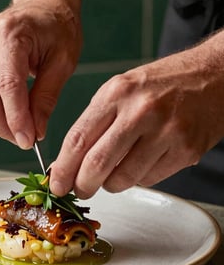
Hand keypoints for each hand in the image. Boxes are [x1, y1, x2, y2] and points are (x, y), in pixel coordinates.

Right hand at [0, 1, 81, 148]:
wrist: (42, 4)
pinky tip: (10, 112)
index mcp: (10, 33)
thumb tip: (35, 131)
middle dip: (3, 125)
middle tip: (24, 141)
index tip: (28, 141)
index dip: (16, 118)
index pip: (8, 85)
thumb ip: (46, 98)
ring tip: (21, 128)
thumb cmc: (57, 28)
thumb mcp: (63, 61)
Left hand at [49, 39, 223, 197]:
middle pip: (97, 164)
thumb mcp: (120, 88)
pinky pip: (149, 179)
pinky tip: (140, 162)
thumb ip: (95, 121)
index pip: (78, 139)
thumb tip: (71, 159)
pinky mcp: (186, 151)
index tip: (56, 182)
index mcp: (116, 93)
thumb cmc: (161, 83)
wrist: (212, 76)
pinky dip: (137, 178)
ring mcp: (166, 132)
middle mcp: (140, 112)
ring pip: (123, 179)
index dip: (63, 167)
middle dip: (81, 185)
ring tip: (112, 173)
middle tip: (79, 189)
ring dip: (110, 184)